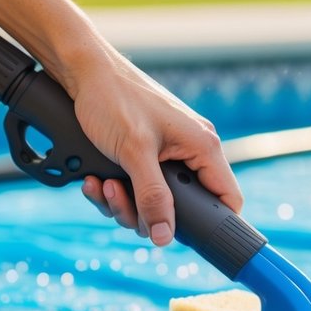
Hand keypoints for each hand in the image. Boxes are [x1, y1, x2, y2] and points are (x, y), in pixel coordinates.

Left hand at [55, 44, 242, 246]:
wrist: (82, 72)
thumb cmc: (114, 99)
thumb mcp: (134, 153)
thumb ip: (152, 197)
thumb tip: (165, 237)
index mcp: (202, 147)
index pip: (228, 197)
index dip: (213, 223)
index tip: (183, 236)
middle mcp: (189, 152)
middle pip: (182, 208)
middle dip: (146, 213)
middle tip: (119, 199)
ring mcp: (166, 155)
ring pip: (153, 202)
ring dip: (123, 204)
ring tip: (103, 185)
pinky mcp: (143, 156)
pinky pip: (135, 189)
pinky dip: (113, 191)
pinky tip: (94, 180)